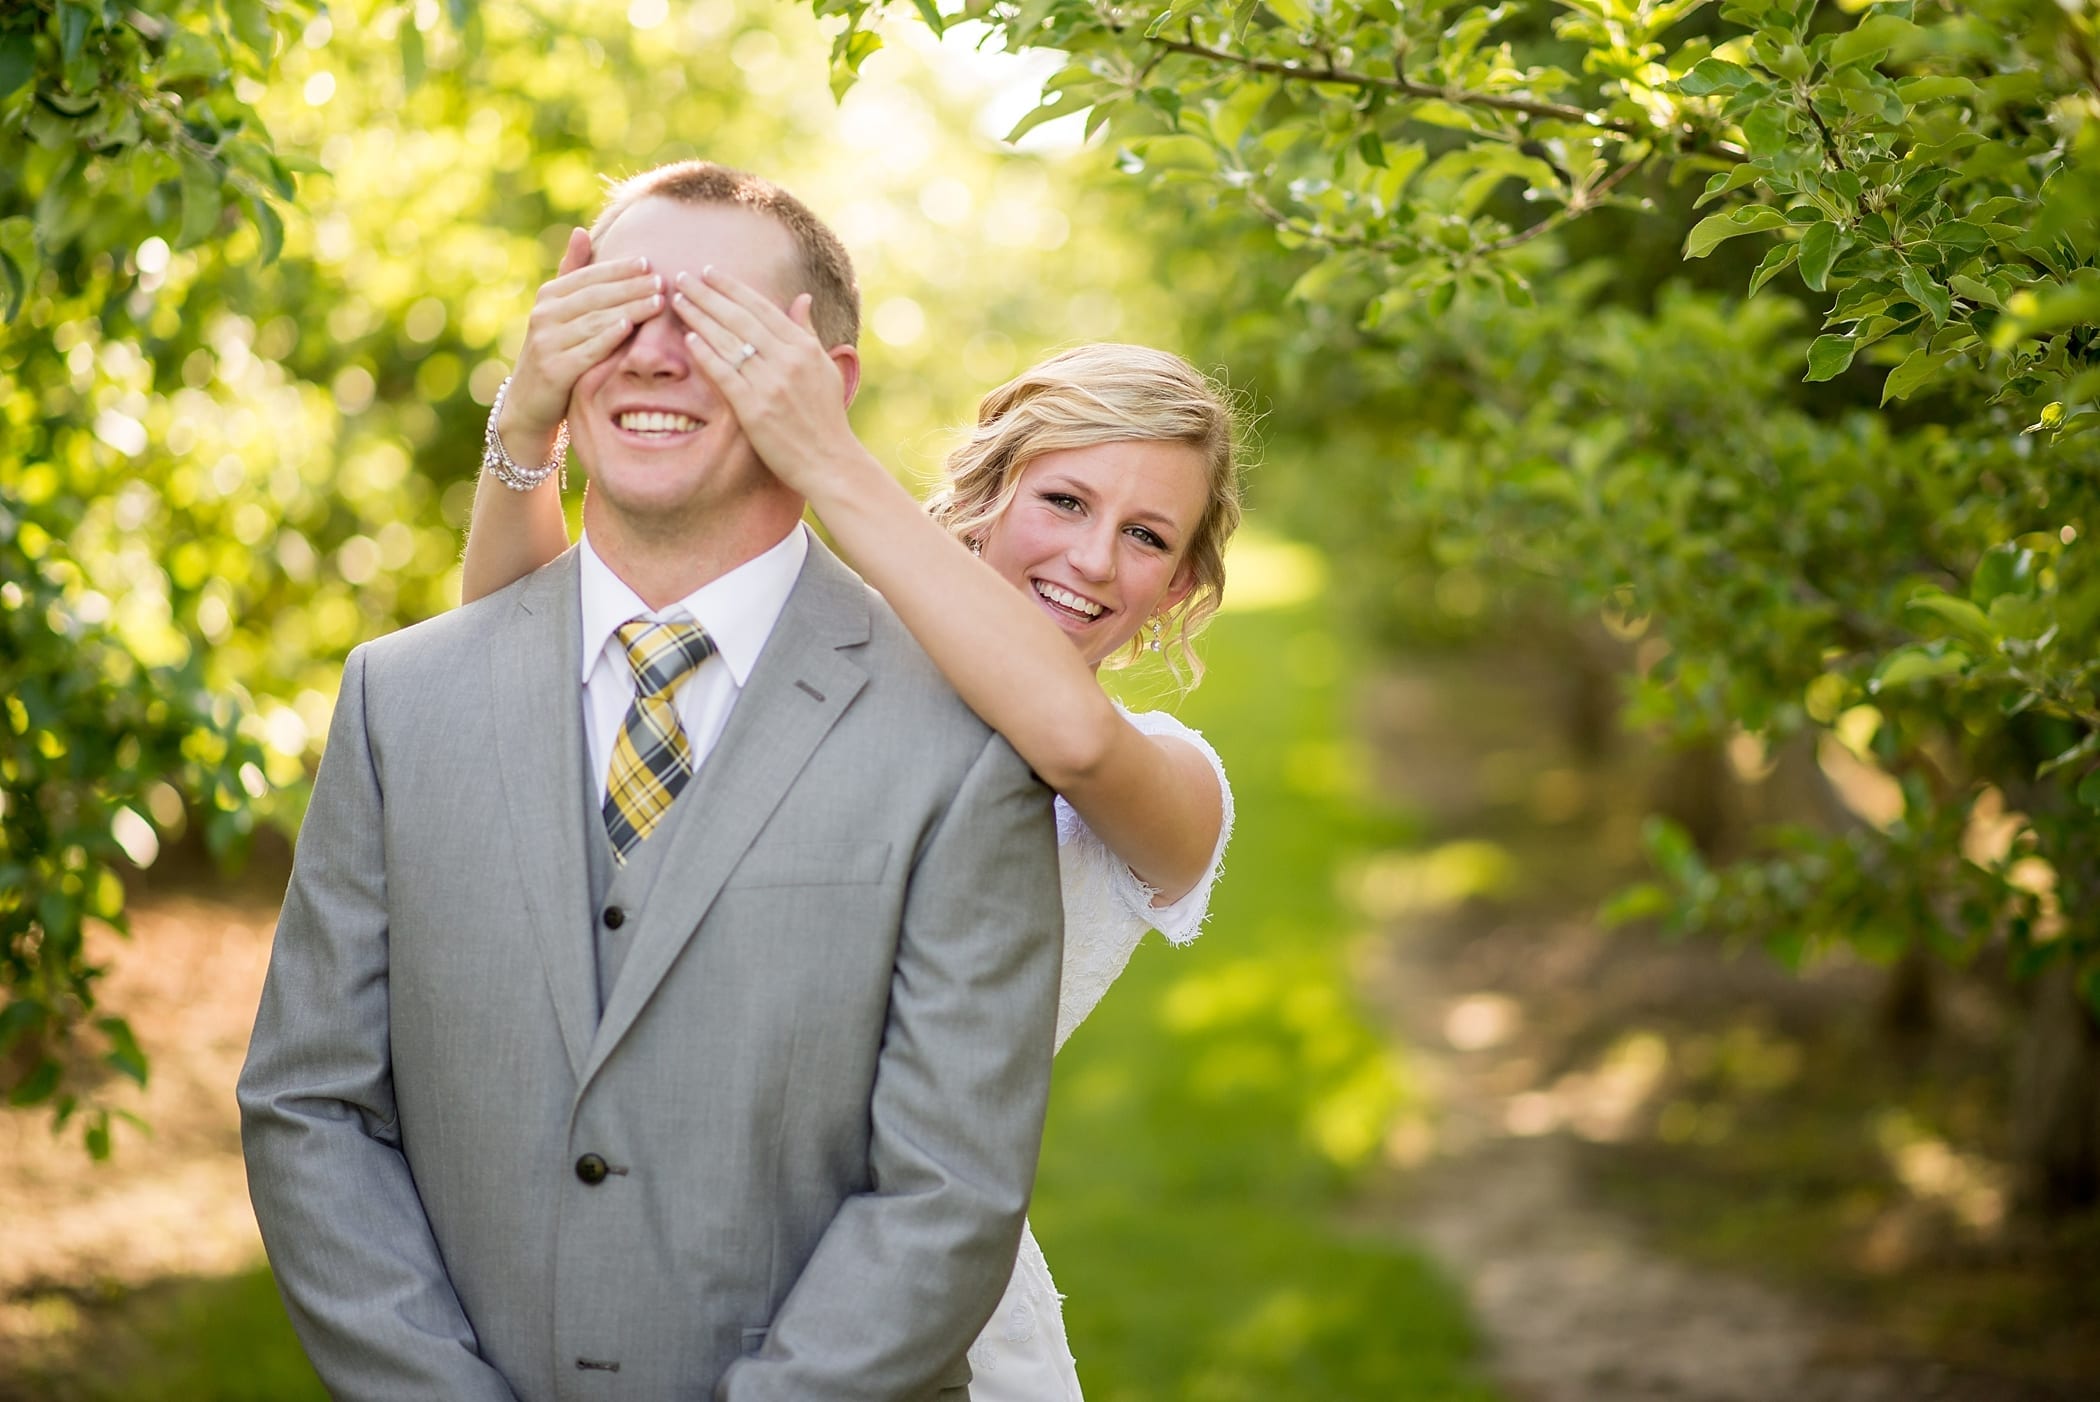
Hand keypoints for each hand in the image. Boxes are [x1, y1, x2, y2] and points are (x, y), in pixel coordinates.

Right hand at [498, 229, 662, 458]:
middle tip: (661, 280)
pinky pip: (586, 350)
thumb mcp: (559, 312)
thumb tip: (581, 231)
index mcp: (548, 297)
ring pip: (594, 320)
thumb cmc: (555, 351)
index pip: (589, 276)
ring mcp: (547, 342)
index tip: (648, 262)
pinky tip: (629, 327)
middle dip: (630, 287)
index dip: (618, 269)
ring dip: (628, 308)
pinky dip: (607, 337)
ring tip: (657, 300)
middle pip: (595, 296)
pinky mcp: (554, 370)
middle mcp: (544, 315)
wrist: (530, 403)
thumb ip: (572, 275)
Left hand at [671, 267, 865, 497]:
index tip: (709, 273)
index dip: (732, 288)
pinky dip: (706, 354)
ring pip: (729, 342)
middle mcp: (788, 360)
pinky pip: (725, 374)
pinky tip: (688, 338)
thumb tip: (803, 299)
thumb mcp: (825, 367)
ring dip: (700, 318)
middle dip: (708, 295)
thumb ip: (807, 332)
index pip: (761, 308)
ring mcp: (771, 384)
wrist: (829, 461)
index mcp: (804, 347)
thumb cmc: (826, 416)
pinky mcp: (755, 409)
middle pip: (740, 318)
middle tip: (682, 277)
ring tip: (678, 301)